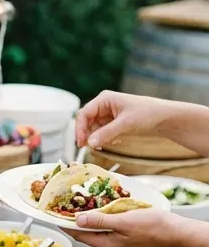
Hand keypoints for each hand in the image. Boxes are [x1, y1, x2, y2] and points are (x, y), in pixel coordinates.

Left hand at [66, 209, 185, 246]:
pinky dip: (104, 221)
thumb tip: (77, 220)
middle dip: (77, 222)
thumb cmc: (152, 227)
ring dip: (91, 220)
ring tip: (83, 207)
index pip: (80, 235)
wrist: (176, 232)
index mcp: (107, 246)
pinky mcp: (127, 240)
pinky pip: (110, 230)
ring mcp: (119, 245)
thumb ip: (99, 221)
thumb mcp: (122, 221)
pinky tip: (104, 211)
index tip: (55, 215)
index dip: (66, 225)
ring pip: (99, 232)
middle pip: (88, 234)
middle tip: (68, 207)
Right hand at [76, 90, 196, 149]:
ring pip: (94, 129)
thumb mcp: (125, 124)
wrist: (167, 118)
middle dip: (88, 135)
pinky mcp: (115, 122)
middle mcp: (104, 105)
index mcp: (104, 99)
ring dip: (97, 138)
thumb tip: (88, 143)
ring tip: (105, 146)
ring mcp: (109, 114)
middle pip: (87, 122)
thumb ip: (105, 133)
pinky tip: (115, 142)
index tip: (81, 143)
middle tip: (90, 148)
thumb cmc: (149, 114)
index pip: (84, 114)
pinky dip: (105, 139)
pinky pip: (102, 132)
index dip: (79, 129)